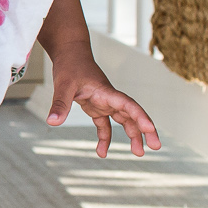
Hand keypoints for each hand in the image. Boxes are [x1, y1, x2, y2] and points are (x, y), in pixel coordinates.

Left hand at [46, 48, 160, 156]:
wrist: (69, 54)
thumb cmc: (69, 66)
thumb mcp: (63, 85)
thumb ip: (60, 104)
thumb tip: (52, 122)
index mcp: (107, 92)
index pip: (128, 105)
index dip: (140, 117)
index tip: (150, 129)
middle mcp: (110, 98)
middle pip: (133, 115)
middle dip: (145, 130)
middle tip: (156, 147)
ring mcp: (105, 103)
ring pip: (124, 121)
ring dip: (132, 136)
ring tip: (139, 153)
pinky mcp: (97, 107)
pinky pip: (105, 125)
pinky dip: (105, 137)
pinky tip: (102, 153)